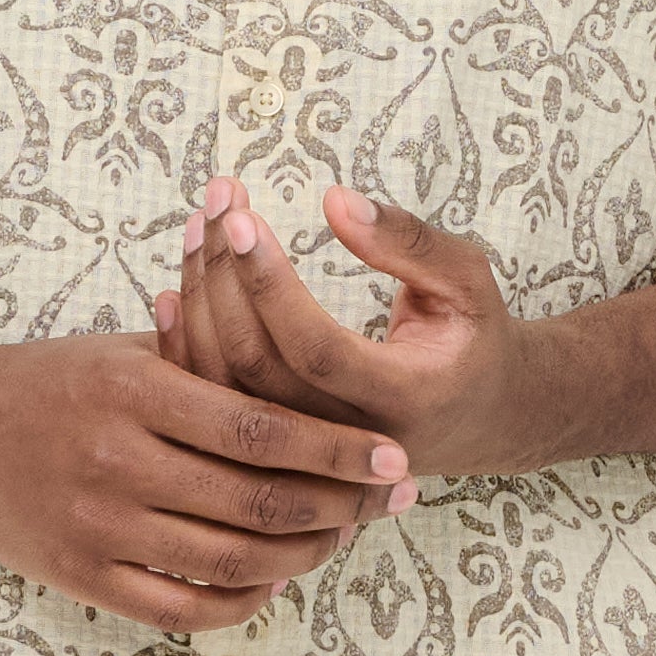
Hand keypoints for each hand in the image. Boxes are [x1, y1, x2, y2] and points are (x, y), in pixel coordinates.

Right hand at [0, 328, 411, 634]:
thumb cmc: (55, 380)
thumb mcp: (128, 348)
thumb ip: (210, 359)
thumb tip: (307, 361)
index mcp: (135, 391)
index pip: (259, 428)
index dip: (336, 450)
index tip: (393, 457)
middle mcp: (116, 460)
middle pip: (257, 499)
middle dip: (342, 506)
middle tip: (393, 501)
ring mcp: (98, 525)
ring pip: (231, 559)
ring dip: (304, 554)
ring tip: (343, 537)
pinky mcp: (81, 575)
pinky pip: (181, 608)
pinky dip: (241, 601)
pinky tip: (276, 579)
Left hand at [149, 177, 544, 473]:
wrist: (480, 418)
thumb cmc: (474, 338)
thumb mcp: (469, 280)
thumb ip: (409, 243)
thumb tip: (333, 200)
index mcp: (401, 401)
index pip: (315, 348)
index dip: (271, 284)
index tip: (243, 217)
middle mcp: (345, 440)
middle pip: (258, 366)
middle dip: (226, 277)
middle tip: (220, 202)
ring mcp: (307, 454)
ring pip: (226, 388)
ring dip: (200, 301)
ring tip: (200, 225)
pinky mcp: (279, 452)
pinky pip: (217, 405)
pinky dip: (185, 345)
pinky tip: (174, 288)